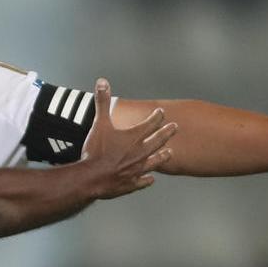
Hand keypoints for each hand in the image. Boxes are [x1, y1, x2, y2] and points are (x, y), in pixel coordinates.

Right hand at [79, 78, 177, 198]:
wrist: (92, 178)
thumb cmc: (96, 152)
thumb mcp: (99, 123)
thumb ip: (102, 102)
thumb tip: (102, 83)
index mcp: (134, 137)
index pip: (151, 123)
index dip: (157, 117)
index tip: (161, 113)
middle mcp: (140, 153)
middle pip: (158, 141)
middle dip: (166, 133)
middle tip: (174, 128)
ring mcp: (137, 169)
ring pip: (155, 161)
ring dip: (162, 156)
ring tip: (169, 153)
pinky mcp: (131, 183)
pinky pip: (143, 181)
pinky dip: (147, 180)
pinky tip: (150, 179)